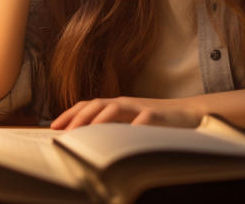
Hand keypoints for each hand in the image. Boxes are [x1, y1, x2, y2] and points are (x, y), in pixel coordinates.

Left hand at [50, 96, 205, 129]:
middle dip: (78, 117)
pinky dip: (131, 128)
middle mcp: (125, 103)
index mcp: (117, 105)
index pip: (88, 105)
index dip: (70, 114)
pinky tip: (122, 139)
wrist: (190, 114)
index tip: (54, 127)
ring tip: (84, 133)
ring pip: (114, 108)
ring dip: (97, 120)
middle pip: (96, 104)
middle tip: (65, 133)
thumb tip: (88, 141)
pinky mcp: (157, 116)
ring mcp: (141, 107)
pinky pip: (142, 120)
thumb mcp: (131, 124)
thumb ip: (113, 128)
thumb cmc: (157, 122)